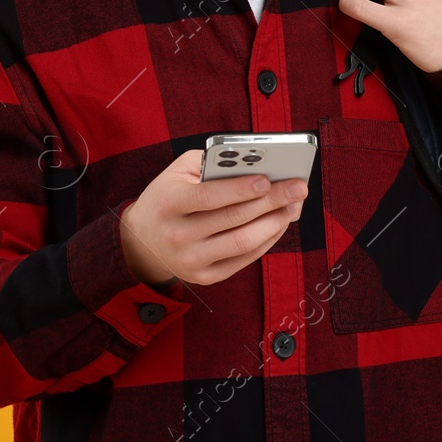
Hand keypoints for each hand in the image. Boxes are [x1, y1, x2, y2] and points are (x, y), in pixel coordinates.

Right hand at [118, 150, 308, 286]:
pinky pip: (244, 259)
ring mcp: (191, 261)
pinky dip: (267, 240)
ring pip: (243, 242)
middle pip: (233, 219)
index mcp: (169, 203)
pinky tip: (280, 223)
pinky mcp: (205, 278)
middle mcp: (177, 236)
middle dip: (271, 201)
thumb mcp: (178, 172)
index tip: (268, 179)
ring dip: (275, 223)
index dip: (240, 189)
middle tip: (299, 187)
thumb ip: (212, 163)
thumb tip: (257, 165)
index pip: (208, 197)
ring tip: (294, 205)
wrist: (143, 241)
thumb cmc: (169, 196)